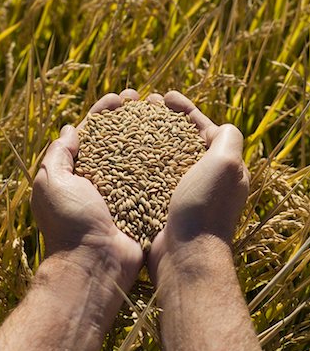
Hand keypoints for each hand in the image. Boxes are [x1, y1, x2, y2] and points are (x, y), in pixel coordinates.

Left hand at [31, 89, 143, 290]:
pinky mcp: (141, 201)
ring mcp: (123, 190)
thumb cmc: (70, 222)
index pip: (91, 133)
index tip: (118, 99)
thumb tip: (71, 129)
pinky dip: (160, 158)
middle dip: (127, 118)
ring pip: (136, 154)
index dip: (103, 113)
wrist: (96, 263)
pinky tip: (172, 142)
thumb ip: (59, 154)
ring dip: (146, 133)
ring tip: (159, 114)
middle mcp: (100, 178)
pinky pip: (152, 175)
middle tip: (141, 100)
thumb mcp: (52, 183)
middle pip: (116, 139)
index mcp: (77, 172)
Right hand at [147, 91, 249, 281]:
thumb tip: (222, 127)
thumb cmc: (205, 207)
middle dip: (163, 120)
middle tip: (144, 106)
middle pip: (181, 139)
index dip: (185, 109)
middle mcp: (204, 178)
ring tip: (130, 124)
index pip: (203, 127)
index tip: (164, 97)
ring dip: (148, 137)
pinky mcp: (163, 203)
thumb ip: (228, 138)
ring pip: (164, 155)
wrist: (185, 254)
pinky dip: (139, 161)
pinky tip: (123, 153)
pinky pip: (150, 175)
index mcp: (222, 166)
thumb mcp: (226, 165)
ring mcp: (182, 191)